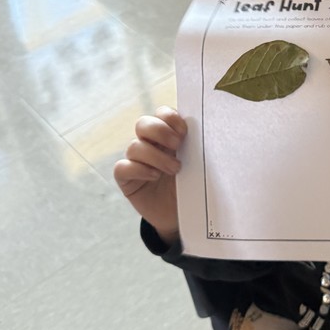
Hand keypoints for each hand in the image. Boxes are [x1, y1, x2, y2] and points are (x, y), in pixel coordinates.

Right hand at [113, 106, 186, 244]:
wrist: (182, 215)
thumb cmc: (191, 186)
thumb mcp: (197, 165)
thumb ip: (197, 148)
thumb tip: (208, 133)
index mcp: (168, 136)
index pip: (161, 114)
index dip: (170, 117)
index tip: (184, 131)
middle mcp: (149, 144)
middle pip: (143, 123)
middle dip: (159, 131)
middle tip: (177, 145)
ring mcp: (136, 161)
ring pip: (134, 146)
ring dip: (155, 156)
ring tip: (175, 169)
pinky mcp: (127, 180)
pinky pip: (122, 168)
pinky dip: (138, 169)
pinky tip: (154, 177)